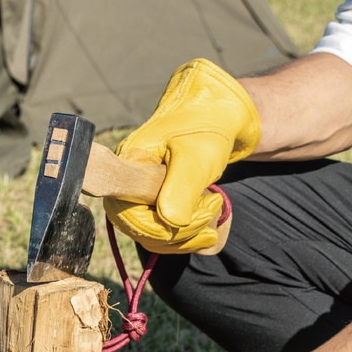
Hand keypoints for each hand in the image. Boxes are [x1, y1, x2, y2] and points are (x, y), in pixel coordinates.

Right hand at [104, 59, 260, 253]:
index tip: (186, 217)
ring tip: (214, 210)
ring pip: (154, 236)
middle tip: (213, 206)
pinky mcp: (157, 205)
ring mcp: (142, 196)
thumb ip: (180, 189)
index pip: (127, 214)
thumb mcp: (197, 157)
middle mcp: (128, 184)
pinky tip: (209, 228)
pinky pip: (164, 235)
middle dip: (180, 231)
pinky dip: (188, 238)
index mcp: (129, 168)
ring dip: (188, 235)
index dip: (154, 226)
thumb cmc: (207, 124)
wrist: (223, 113)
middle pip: (141, 229)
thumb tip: (171, 224)